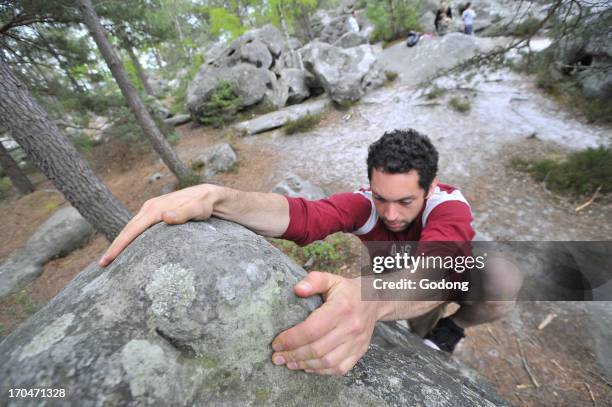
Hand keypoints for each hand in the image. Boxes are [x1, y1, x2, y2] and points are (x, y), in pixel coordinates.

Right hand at [98, 184, 216, 266]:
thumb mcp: (197, 209)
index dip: (119, 245)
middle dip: (114, 247)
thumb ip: (183, 213)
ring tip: (110, 260)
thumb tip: (165, 217)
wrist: (208, 195)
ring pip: (131, 228)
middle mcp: (149, 207)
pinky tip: (128, 249)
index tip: (108, 259)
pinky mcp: (156, 214)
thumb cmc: (203, 204)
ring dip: (120, 243)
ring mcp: (151, 210)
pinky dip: (130, 238)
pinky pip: (139, 227)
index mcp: (154, 209)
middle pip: (127, 229)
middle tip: (102, 265)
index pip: (132, 229)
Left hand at [271, 271, 378, 374]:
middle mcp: (350, 327)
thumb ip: (313, 280)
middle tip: (277, 357)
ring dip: (305, 365)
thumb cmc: (346, 290)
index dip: (291, 339)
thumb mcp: (330, 279)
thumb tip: (297, 289)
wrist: (374, 300)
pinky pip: (339, 368)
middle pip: (317, 349)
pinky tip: (307, 367)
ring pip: (327, 362)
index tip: (276, 343)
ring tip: (289, 363)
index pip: (311, 329)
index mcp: (341, 308)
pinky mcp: (360, 352)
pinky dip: (321, 371)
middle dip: (293, 355)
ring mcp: (357, 342)